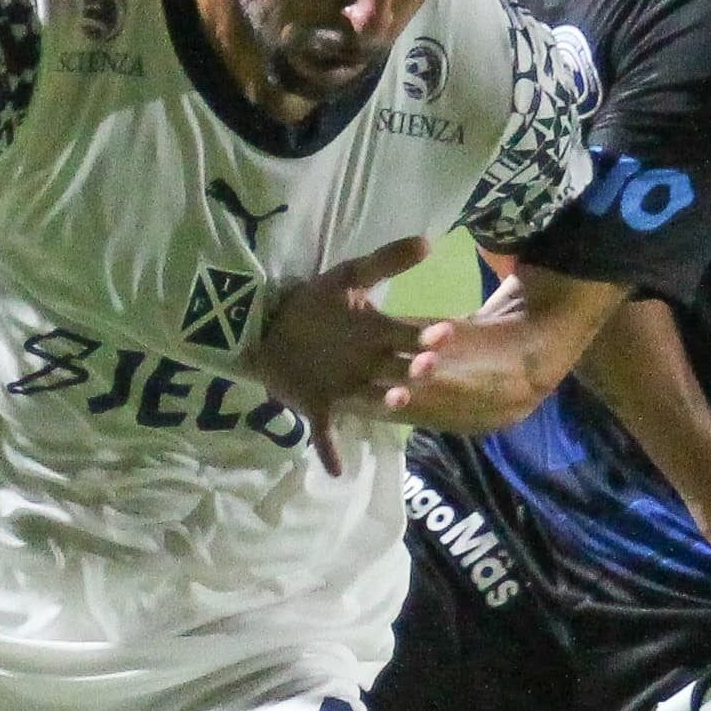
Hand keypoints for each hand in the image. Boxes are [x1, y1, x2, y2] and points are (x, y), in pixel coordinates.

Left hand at [243, 233, 428, 473]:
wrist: (269, 325)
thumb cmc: (315, 304)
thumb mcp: (348, 277)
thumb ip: (385, 261)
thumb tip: (428, 240)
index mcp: (379, 338)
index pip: (409, 339)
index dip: (425, 339)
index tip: (442, 334)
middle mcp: (370, 367)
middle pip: (399, 371)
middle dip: (413, 369)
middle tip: (424, 366)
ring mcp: (345, 389)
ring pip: (372, 399)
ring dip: (385, 401)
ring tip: (396, 399)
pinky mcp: (318, 406)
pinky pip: (326, 433)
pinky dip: (331, 451)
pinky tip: (337, 470)